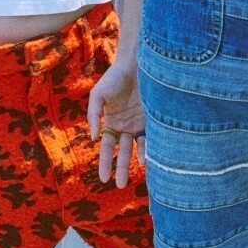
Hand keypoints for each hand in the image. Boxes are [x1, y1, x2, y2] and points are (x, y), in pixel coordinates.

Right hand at [88, 58, 145, 189]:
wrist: (137, 63)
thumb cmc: (115, 77)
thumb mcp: (98, 95)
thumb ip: (93, 115)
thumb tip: (94, 138)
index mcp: (111, 122)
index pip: (107, 147)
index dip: (104, 163)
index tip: (103, 179)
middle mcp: (126, 126)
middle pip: (123, 152)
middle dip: (121, 168)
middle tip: (120, 185)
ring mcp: (141, 123)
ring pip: (139, 147)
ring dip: (138, 159)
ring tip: (138, 169)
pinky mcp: (154, 118)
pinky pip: (153, 137)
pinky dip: (151, 147)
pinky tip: (150, 157)